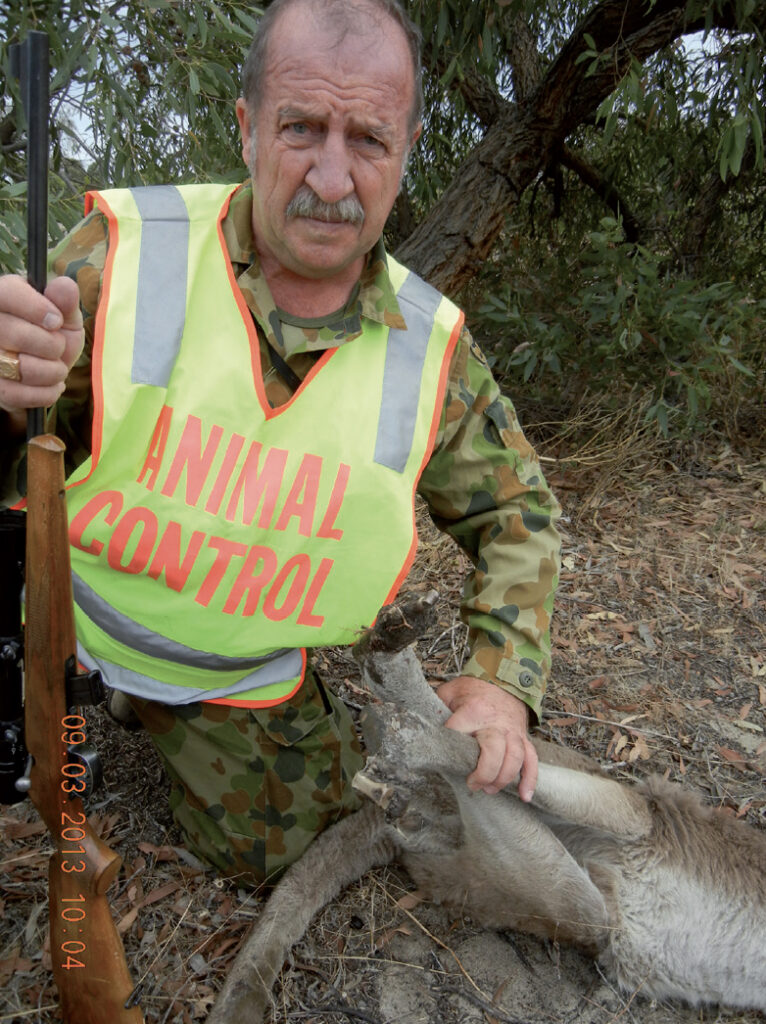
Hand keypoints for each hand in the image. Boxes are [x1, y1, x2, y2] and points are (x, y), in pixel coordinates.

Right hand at [0, 275, 83, 422]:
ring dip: (52, 371)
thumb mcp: (64, 316)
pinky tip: (53, 384)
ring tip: (58, 367)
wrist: (43, 372)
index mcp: (2, 297)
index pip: (8, 294)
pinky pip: (18, 395)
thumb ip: (65, 302)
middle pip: (16, 334)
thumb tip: (65, 286)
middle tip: (58, 347)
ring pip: (20, 368)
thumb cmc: (52, 337)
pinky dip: (46, 393)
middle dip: (52, 346)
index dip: (36, 308)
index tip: (56, 321)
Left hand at [437, 676, 537, 800]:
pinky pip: (531, 760)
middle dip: (484, 773)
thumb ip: (436, 708)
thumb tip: (419, 728)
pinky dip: (530, 779)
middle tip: (472, 784)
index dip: (448, 749)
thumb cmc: (471, 691)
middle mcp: (496, 722)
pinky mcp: (522, 739)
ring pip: (515, 758)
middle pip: (494, 751)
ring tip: (489, 790)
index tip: (442, 758)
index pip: (458, 734)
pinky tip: (525, 796)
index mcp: (473, 710)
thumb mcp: (450, 692)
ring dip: (503, 778)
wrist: (501, 680)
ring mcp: (512, 732)